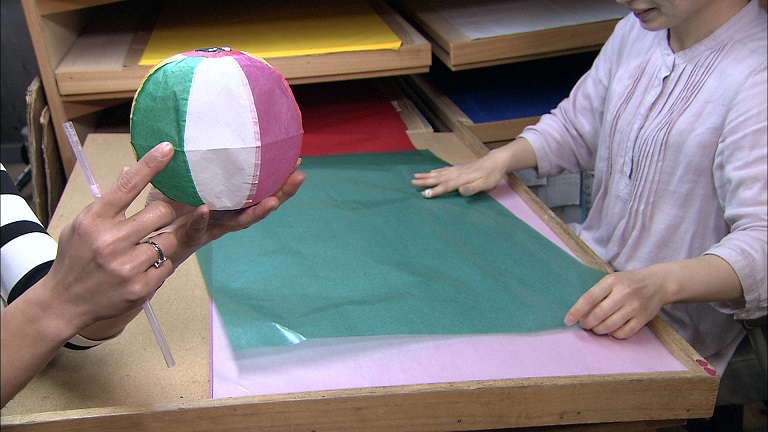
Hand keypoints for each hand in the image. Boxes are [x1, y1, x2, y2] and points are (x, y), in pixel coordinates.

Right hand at [44, 142, 178, 331]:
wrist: (63, 302)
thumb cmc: (75, 258)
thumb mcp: (83, 224)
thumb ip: (108, 202)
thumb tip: (129, 171)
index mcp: (95, 219)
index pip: (128, 185)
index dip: (151, 164)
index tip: (169, 148)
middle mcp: (110, 241)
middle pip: (161, 213)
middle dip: (164, 216)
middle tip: (156, 222)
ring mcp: (126, 266)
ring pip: (168, 240)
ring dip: (162, 243)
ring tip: (144, 250)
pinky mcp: (140, 288)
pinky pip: (167, 266)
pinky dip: (159, 266)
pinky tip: (142, 270)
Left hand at [145, 159, 305, 264]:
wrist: (142, 239)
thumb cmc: (158, 211)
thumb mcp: (170, 181)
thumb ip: (176, 163)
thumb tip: (174, 134)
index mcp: (225, 202)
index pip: (257, 189)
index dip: (276, 177)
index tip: (294, 160)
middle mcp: (224, 216)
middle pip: (260, 205)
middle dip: (282, 192)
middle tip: (299, 175)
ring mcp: (210, 229)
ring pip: (240, 222)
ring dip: (258, 211)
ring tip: (274, 201)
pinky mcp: (190, 239)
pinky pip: (197, 229)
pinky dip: (201, 219)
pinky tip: (206, 209)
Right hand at [411, 138, 536, 197]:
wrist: (497, 161)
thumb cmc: (492, 175)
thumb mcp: (485, 184)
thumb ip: (472, 189)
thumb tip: (460, 191)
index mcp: (462, 179)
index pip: (445, 186)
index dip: (434, 191)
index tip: (423, 195)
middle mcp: (457, 173)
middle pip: (438, 178)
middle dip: (425, 181)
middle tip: (412, 182)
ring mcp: (457, 170)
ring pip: (439, 173)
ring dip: (427, 175)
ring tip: (416, 176)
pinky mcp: (459, 168)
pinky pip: (444, 169)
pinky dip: (436, 170)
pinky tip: (431, 171)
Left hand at [563, 267, 669, 338]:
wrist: (658, 283)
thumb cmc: (629, 282)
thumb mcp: (612, 280)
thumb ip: (598, 293)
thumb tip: (580, 313)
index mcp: (612, 281)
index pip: (589, 298)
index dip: (576, 311)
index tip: (568, 320)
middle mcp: (624, 293)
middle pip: (599, 314)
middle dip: (587, 323)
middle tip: (584, 325)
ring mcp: (635, 306)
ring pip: (610, 325)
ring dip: (598, 330)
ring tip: (596, 328)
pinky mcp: (643, 318)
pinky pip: (624, 332)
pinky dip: (614, 334)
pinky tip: (611, 330)